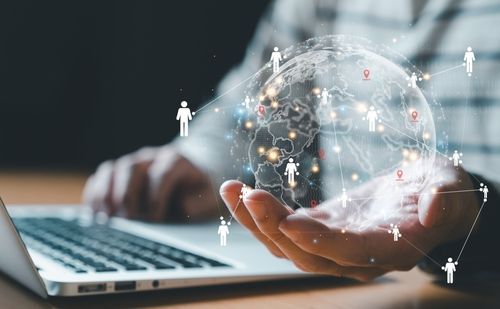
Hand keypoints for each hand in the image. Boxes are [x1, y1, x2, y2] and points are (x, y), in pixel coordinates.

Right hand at [83, 146, 217, 220]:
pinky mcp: (116, 172)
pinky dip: (94, 194)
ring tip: (107, 218)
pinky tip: (93, 213)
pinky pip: (99, 177)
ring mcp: (131, 163)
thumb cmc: (196, 191)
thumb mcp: (205, 196)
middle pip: (132, 168)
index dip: (157, 195)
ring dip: (106, 194)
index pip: (162, 172)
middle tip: (129, 219)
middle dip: (128, 195)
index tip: (155, 217)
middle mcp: (150, 158)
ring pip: (112, 169)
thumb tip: (183, 206)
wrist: (187, 176)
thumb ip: (198, 202)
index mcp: (175, 161)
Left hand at [219, 162, 478, 280]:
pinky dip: (261, 214)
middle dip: (274, 228)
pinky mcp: (320, 230)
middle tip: (248, 195)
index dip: (321, 241)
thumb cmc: (440, 191)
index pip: (351, 252)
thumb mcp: (450, 185)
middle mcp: (357, 256)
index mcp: (390, 248)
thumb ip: (445, 197)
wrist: (423, 198)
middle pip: (308, 255)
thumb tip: (434, 209)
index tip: (289, 222)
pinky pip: (284, 230)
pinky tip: (241, 194)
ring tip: (232, 190)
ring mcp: (334, 246)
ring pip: (287, 246)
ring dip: (257, 222)